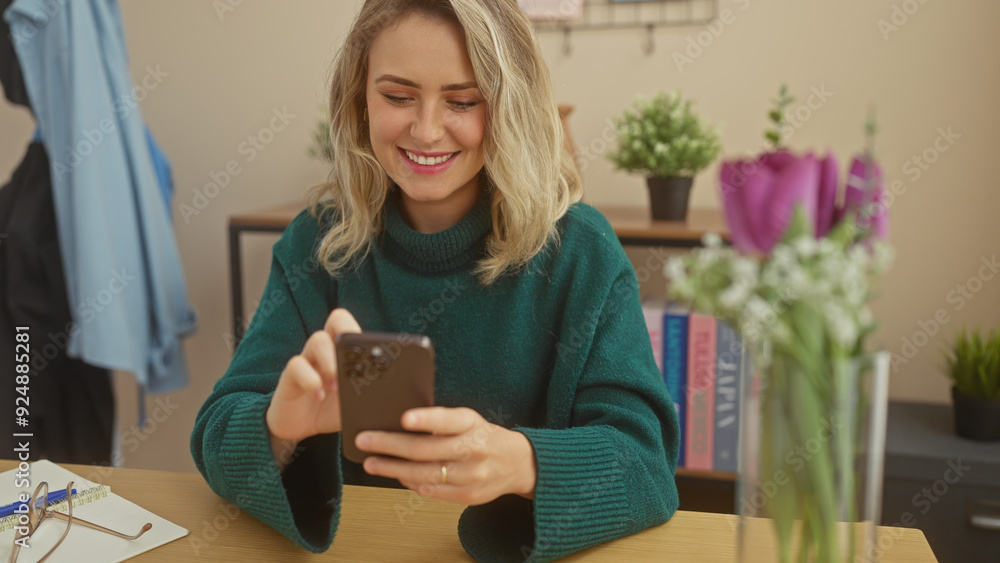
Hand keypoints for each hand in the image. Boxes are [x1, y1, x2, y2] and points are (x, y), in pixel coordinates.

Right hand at [266, 308, 360, 470]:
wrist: (301, 427)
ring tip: (336, 386)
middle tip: (355, 361)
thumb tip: (396, 396)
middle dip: (348, 332)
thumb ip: (370, 396)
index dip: (367, 334)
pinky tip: (318, 395)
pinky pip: (297, 365)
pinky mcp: (290, 375)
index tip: (376, 357)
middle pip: (338, 319)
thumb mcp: (355, 404)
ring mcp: (308, 359)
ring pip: (318, 339)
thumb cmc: (332, 411)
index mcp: (345, 352)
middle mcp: (326, 349)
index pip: (356, 327)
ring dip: (331, 361)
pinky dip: (311, 380)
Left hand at [355, 407, 536, 504]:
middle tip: (365, 440)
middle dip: (390, 445)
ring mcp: (471, 475)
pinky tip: (397, 475)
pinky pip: (432, 490)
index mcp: (473, 424)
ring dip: (393, 468)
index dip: (426, 419)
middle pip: (426, 450)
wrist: (517, 463)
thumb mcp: (469, 420)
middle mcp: (474, 449)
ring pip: (424, 474)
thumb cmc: (484, 436)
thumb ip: (441, 422)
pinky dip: (411, 483)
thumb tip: (399, 424)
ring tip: (372, 462)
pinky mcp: (468, 495)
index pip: (448, 420)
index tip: (404, 417)